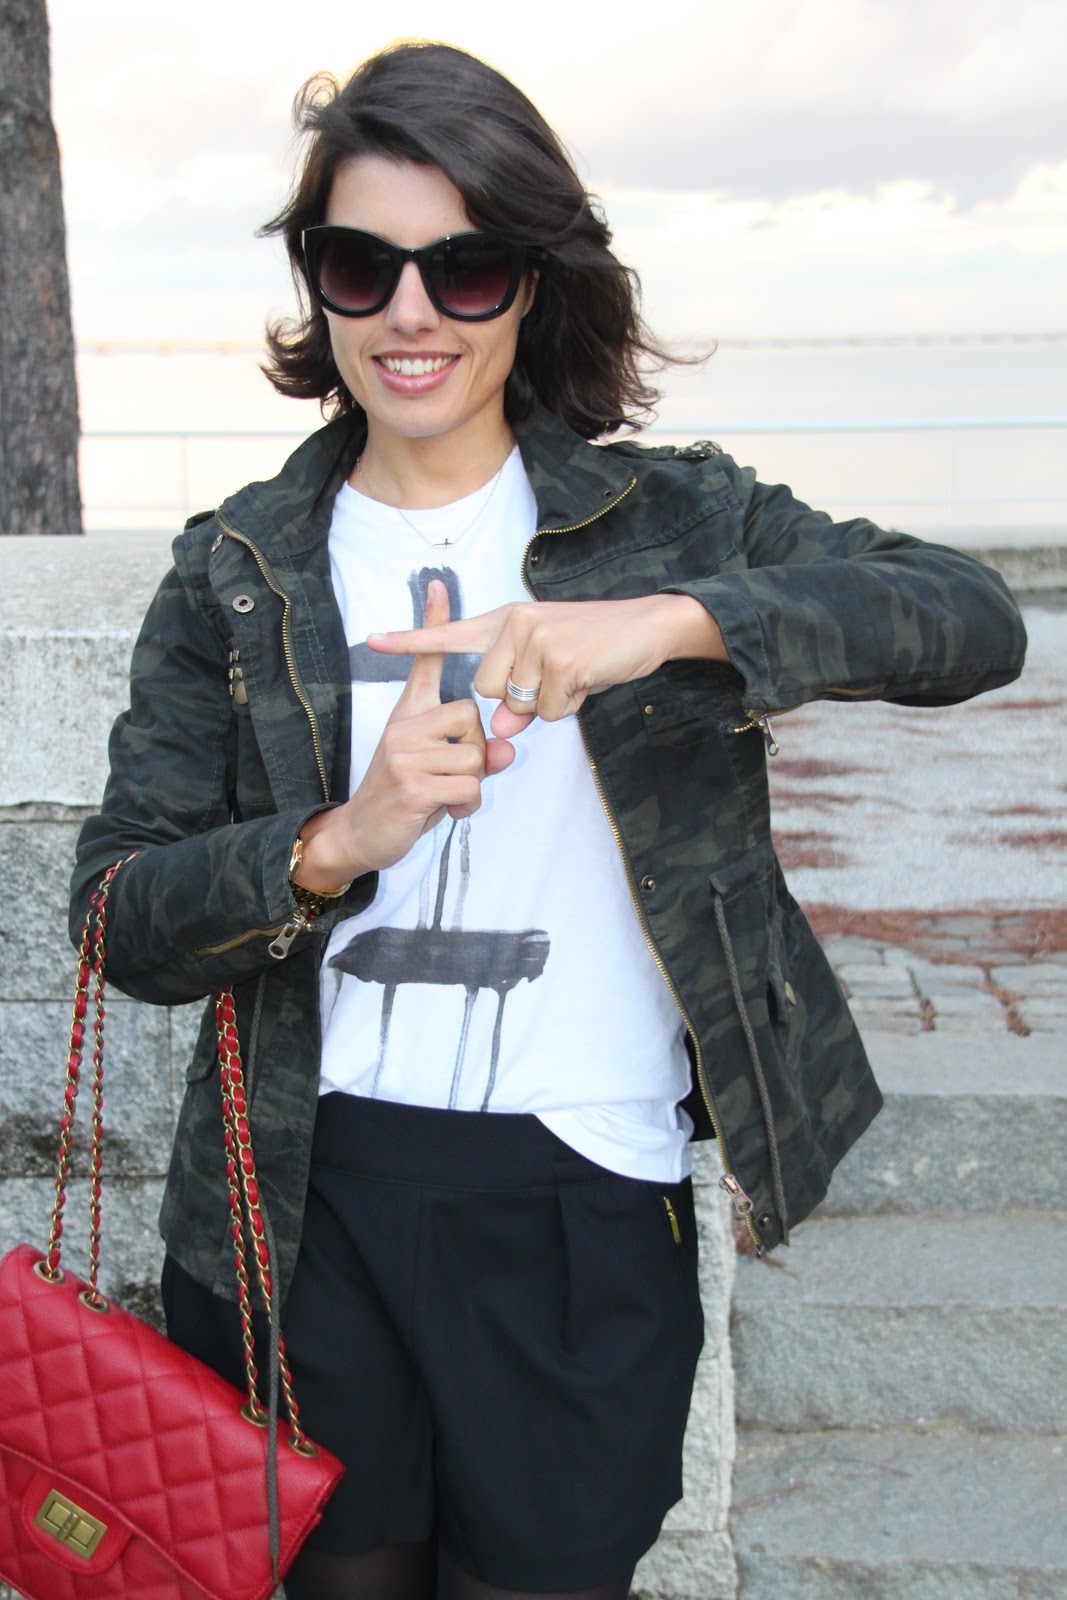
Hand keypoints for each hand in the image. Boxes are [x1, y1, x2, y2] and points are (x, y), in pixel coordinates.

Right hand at [297, 581, 514, 885]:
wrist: (360, 833)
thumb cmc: (402, 797)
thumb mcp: (438, 769)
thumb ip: (476, 755)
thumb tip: (508, 750)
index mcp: (408, 714)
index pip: (424, 662)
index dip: (434, 622)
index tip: (437, 583)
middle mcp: (403, 726)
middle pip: (471, 718)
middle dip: (477, 752)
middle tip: (454, 775)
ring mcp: (404, 755)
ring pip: (475, 758)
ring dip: (472, 786)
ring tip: (448, 797)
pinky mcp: (412, 786)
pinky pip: (468, 787)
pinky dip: (467, 805)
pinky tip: (447, 811)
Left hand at [367, 594, 726, 737]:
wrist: (647, 626)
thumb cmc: (597, 646)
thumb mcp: (551, 670)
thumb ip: (517, 696)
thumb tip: (499, 729)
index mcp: (507, 619)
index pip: (451, 632)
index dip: (410, 640)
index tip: (372, 641)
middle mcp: (515, 622)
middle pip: (487, 691)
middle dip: (520, 699)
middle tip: (558, 677)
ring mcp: (536, 638)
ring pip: (517, 704)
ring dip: (547, 703)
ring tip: (575, 676)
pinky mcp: (559, 658)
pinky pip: (547, 710)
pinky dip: (569, 705)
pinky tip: (588, 679)